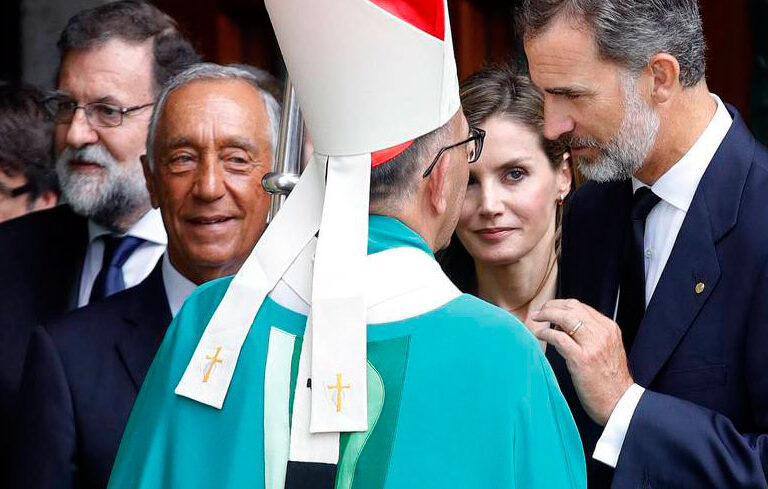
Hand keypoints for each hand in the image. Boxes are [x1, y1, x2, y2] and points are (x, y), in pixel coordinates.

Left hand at [532, 299, 633, 425]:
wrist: (620, 403)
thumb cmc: (610, 380)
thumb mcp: (606, 349)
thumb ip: (591, 334)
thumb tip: (563, 325)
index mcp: (609, 328)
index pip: (581, 306)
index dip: (561, 305)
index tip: (549, 308)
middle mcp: (603, 333)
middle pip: (572, 307)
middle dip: (551, 306)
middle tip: (539, 312)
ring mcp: (593, 345)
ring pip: (565, 318)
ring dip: (546, 315)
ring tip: (536, 319)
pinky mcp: (582, 359)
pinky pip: (559, 337)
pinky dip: (545, 333)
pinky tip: (539, 334)